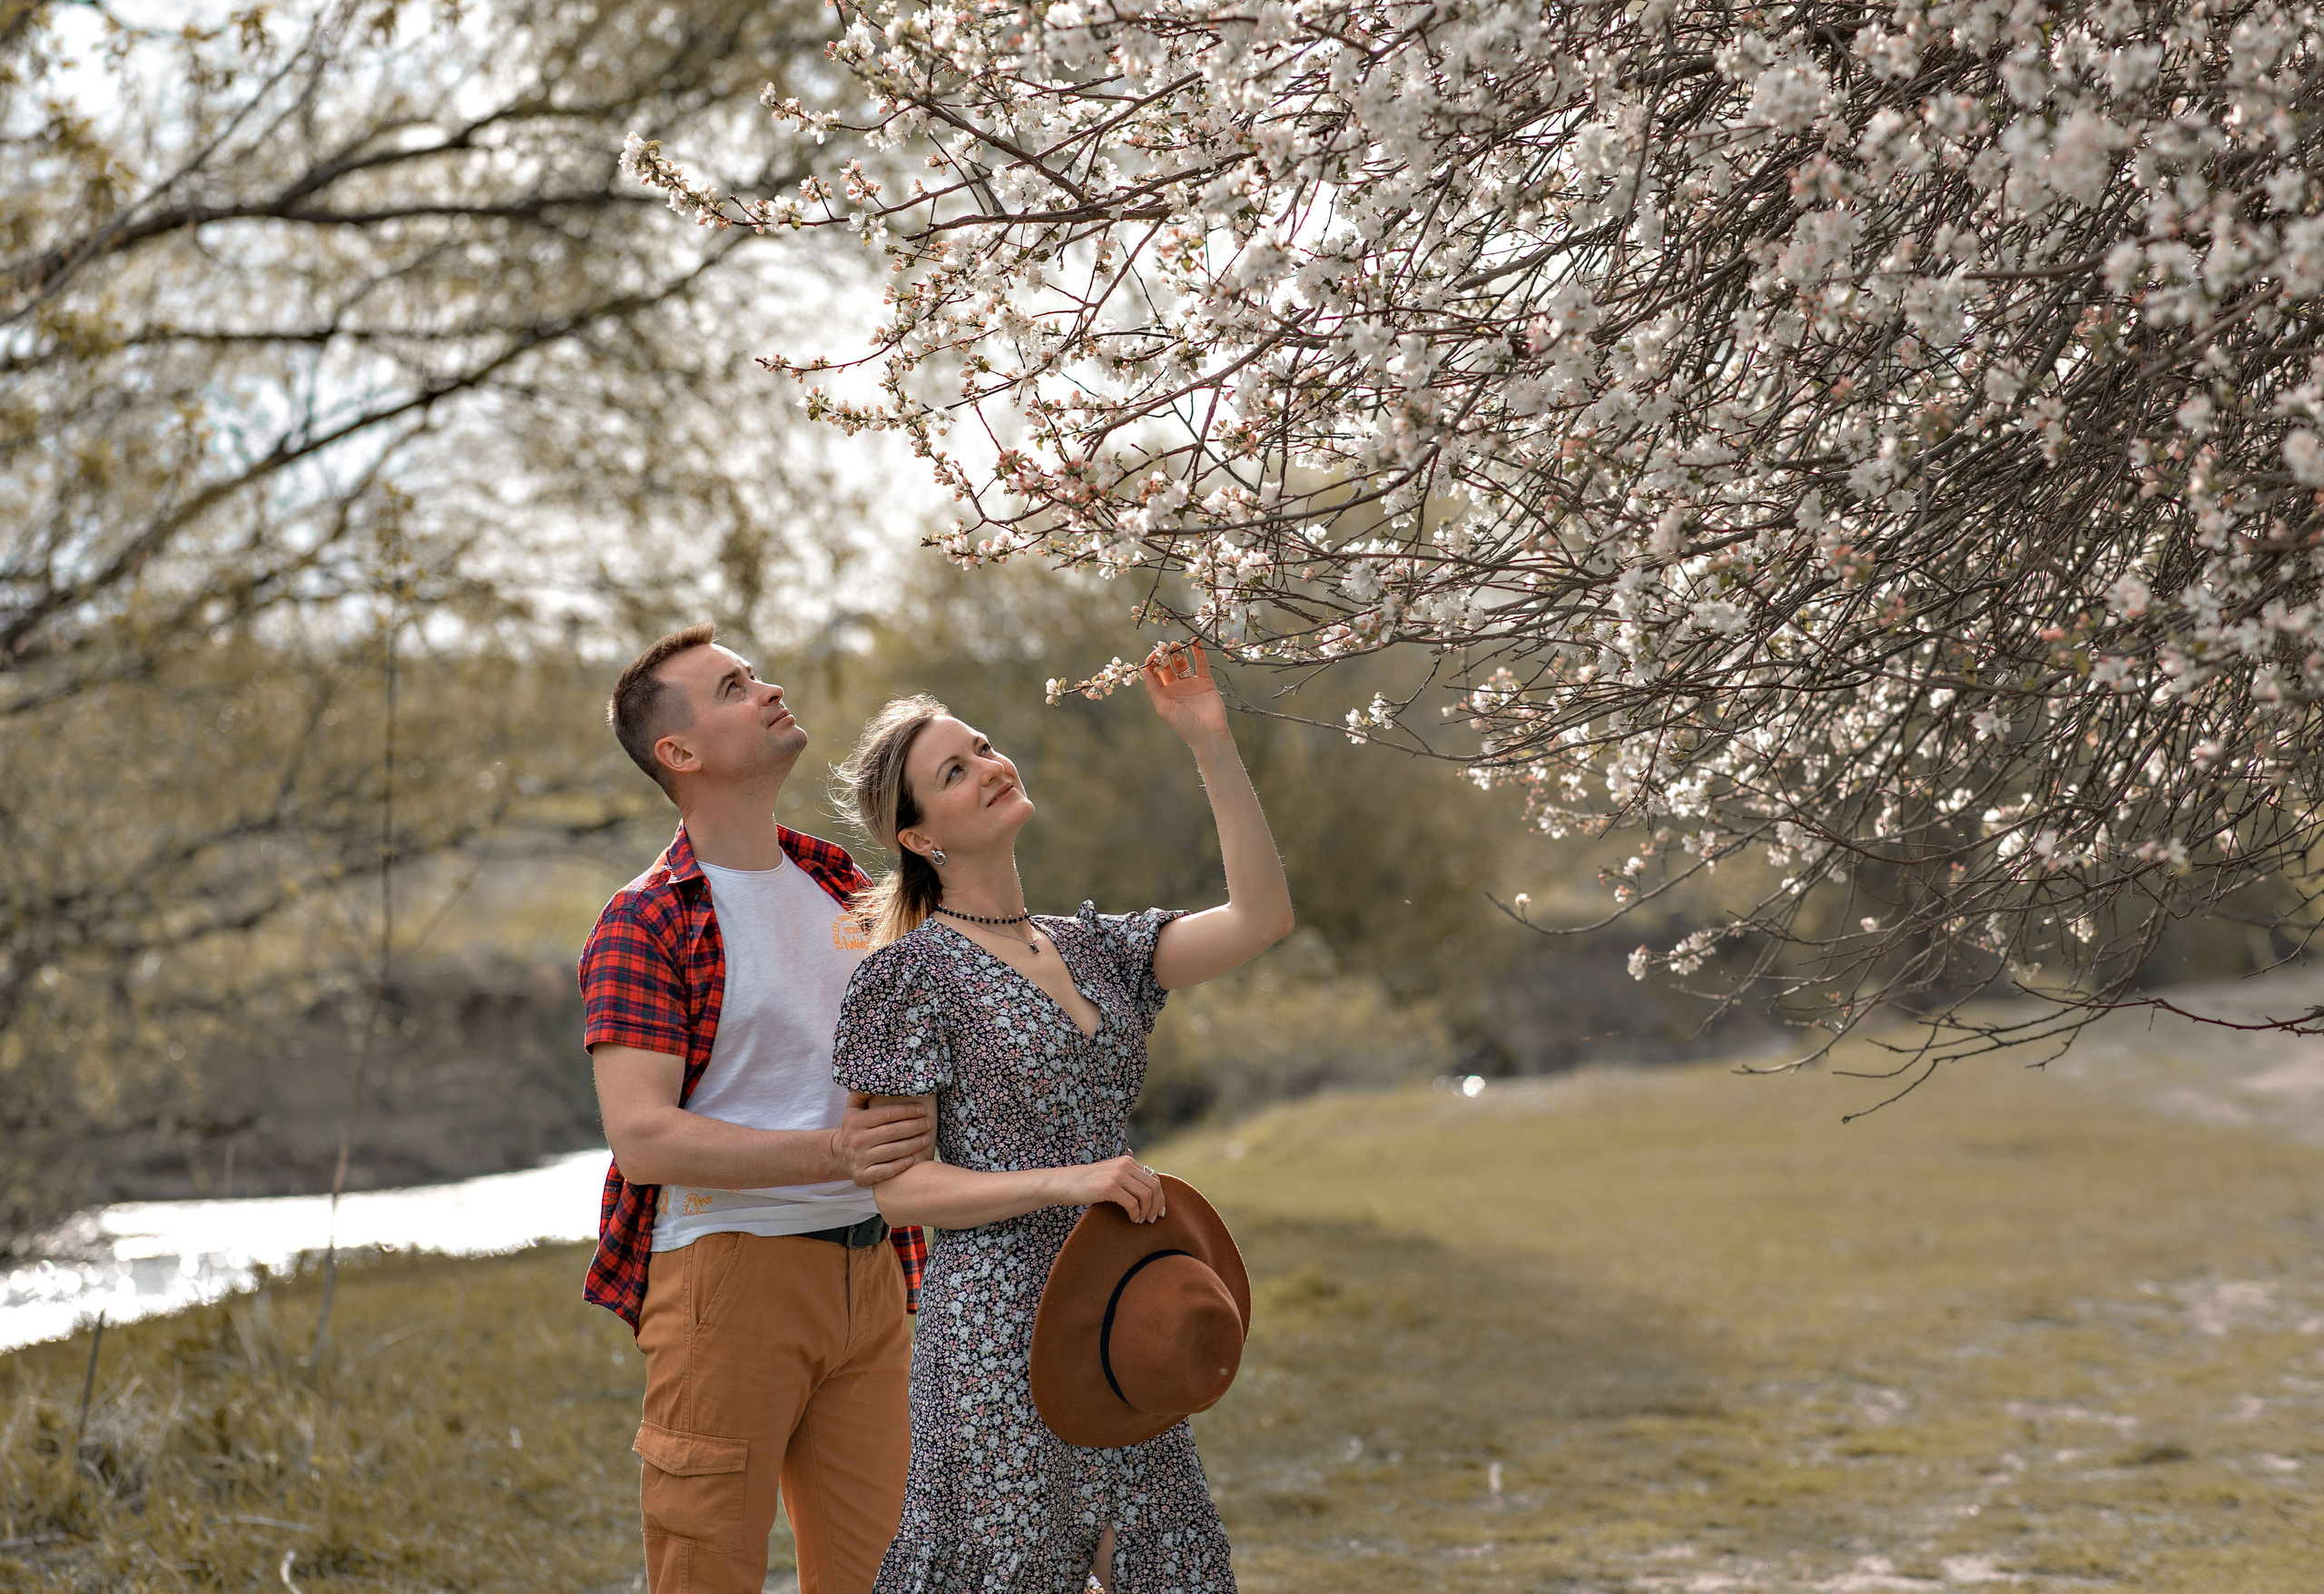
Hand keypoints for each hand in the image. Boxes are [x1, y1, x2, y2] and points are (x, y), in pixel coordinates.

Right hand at [833, 1092, 934, 1185]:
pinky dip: (901, 1165)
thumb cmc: (854, 1127)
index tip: (922, 1109)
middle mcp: (857, 1140)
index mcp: (856, 1121)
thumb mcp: (852, 1108)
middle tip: (930, 1123)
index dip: (907, 1111)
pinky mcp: (863, 1176)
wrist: (839, 1155)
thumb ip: (862, 1093)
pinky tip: (914, 1159)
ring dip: (913, 1145)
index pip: (886, 1114)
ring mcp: (860, 1159)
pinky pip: (886, 1171)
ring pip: (892, 1151)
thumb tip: (874, 1077)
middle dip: (915, 1126)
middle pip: (893, 1132)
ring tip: (928, 1138)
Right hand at [1054, 1155, 1168, 1222]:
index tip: (1159, 1211)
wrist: (1064, 1183)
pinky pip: (1132, 1203)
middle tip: (1152, 1219)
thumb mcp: (1109, 1173)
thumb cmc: (1087, 1183)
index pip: (1154, 1179)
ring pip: (1146, 1195)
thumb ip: (1127, 1175)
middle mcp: (1125, 1165)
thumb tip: (1148, 1181)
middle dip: (1156, 1205)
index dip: (1160, 1197)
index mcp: (1128, 1161)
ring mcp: (1118, 1175)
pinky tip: (1132, 1220)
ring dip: (1147, 1211)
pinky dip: (1136, 1214)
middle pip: (1154, 1187)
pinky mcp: (1110, 1187)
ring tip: (1141, 1221)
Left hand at [1139, 642, 1228, 746]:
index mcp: (1164, 693)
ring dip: (1178, 652)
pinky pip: (1201, 664)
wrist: (1208, 734)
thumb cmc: (1183, 725)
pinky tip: (1194, 641)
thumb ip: (1153, 689)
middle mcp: (1176, 687)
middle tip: (1164, 646)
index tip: (1153, 654)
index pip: (1154, 674)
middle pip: (1167, 665)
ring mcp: (1191, 683)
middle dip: (1164, 655)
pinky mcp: (1205, 682)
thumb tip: (1142, 670)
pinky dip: (1198, 652)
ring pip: (1182, 663)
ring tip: (1176, 644)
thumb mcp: (1163, 708)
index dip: (1152, 663)